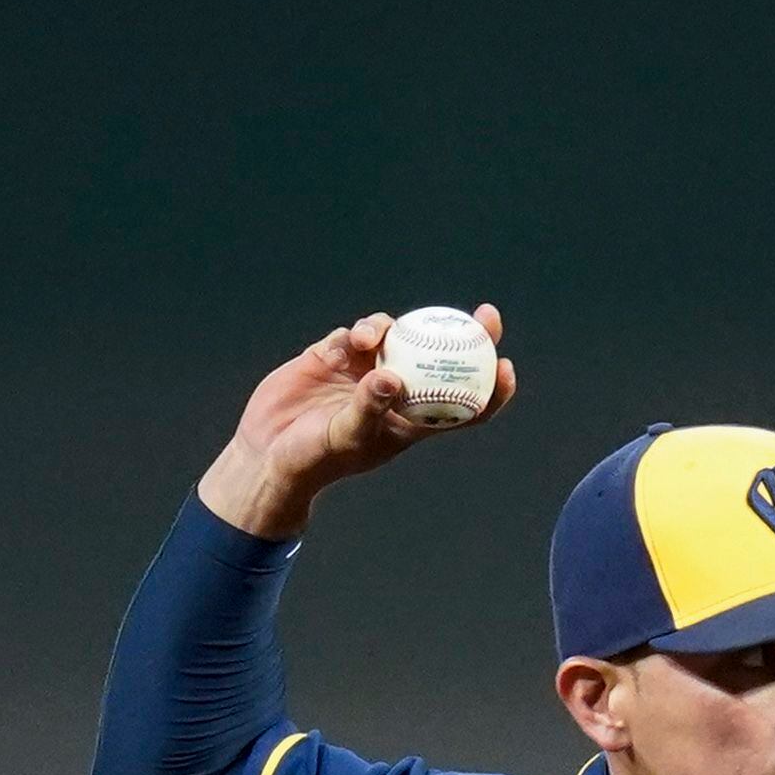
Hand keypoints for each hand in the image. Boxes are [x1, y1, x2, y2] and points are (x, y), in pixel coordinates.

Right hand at [194, 306, 516, 540]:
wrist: (268, 452)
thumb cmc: (315, 458)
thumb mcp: (346, 437)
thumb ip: (369, 408)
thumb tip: (393, 377)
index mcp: (411, 421)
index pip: (465, 406)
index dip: (491, 388)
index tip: (506, 366)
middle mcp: (395, 391)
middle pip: (441, 359)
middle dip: (468, 335)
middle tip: (488, 316)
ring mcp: (365, 370)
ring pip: (399, 337)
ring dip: (399, 329)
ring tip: (379, 335)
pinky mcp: (335, 354)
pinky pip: (358, 333)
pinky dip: (364, 330)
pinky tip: (359, 337)